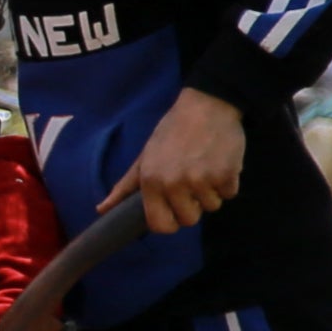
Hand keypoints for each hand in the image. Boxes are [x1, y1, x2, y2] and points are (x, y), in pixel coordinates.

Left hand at [103, 87, 247, 233]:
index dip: (169, 222)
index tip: (174, 210)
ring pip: (211, 207)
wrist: (207, 105)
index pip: (160, 225)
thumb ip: (125, 186)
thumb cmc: (172, 131)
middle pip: (188, 220)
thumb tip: (102, 209)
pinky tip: (220, 161)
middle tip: (193, 181)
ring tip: (206, 167)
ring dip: (211, 191)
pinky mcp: (225, 175)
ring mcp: (201, 181)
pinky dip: (228, 182)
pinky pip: (229, 194)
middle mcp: (174, 184)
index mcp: (151, 182)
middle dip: (193, 206)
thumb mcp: (144, 156)